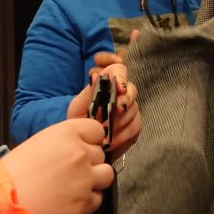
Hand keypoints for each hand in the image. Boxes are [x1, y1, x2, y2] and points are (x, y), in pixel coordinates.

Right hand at [1, 118, 113, 213]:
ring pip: (107, 174)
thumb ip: (64, 141)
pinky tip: (69, 200)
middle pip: (100, 153)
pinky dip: (87, 200)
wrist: (3, 203)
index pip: (97, 129)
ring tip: (75, 186)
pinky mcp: (86, 202)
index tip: (84, 147)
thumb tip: (80, 145)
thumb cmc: (14, 173)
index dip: (90, 139)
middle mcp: (79, 153)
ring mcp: (85, 178)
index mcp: (67, 133)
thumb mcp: (39, 142)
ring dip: (95, 180)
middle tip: (70, 171)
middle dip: (89, 162)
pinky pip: (98, 198)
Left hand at [69, 31, 141, 157]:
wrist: (82, 142)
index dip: (121, 77)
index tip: (119, 88)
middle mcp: (122, 95)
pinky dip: (122, 137)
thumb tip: (96, 76)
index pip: (119, 70)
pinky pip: (134, 129)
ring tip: (106, 134)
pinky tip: (111, 142)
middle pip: (132, 91)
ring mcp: (130, 110)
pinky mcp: (134, 127)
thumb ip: (88, 93)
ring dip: (120, 123)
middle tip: (117, 109)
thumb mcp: (78, 107)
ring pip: (134, 111)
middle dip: (126, 100)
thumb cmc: (80, 122)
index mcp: (107, 85)